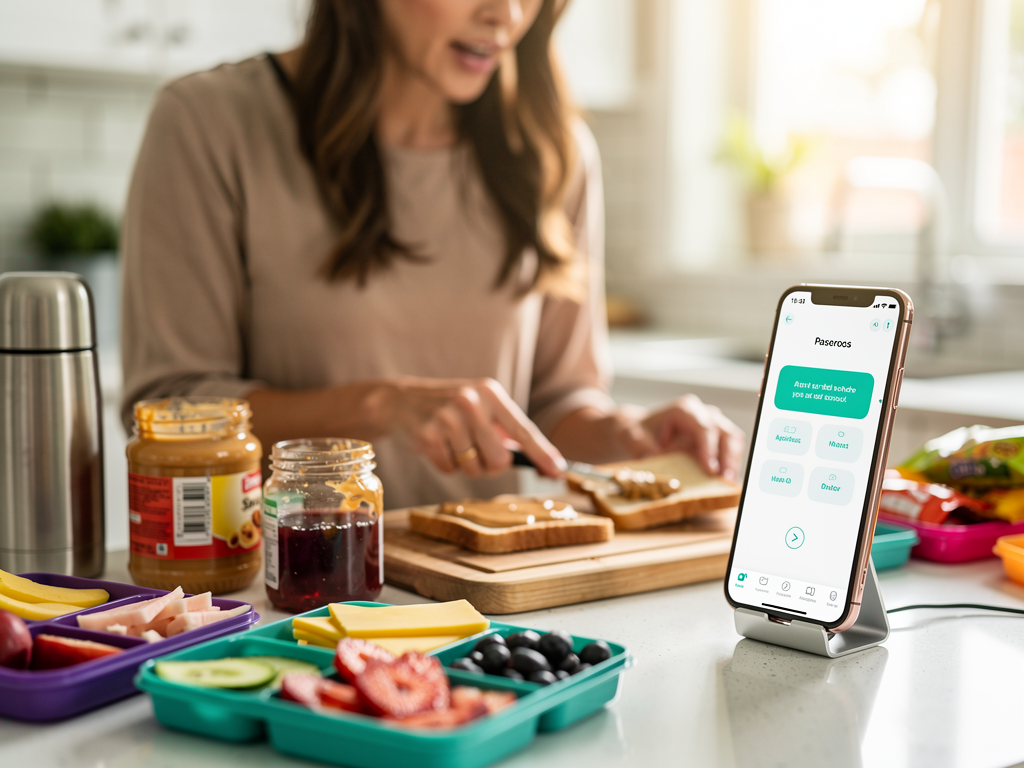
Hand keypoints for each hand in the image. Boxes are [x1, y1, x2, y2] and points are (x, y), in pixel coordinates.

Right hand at [387, 377, 564, 478]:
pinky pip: (450, 469)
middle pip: (499, 459)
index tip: (558, 470)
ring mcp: (447, 419)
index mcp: (489, 393)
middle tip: (476, 452)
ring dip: (466, 465)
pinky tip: (436, 445)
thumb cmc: (448, 407)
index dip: (542, 453)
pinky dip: (445, 464)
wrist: (399, 400)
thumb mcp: (478, 405)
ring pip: (474, 468)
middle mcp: (470, 402)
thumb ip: (503, 428)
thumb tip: (536, 459)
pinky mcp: (428, 436)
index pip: (522, 429)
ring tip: (451, 443)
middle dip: (491, 465)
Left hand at [640, 395, 744, 480]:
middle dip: (727, 456)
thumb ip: (641, 448)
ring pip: (732, 439)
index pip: (703, 427)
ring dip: (733, 461)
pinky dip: (730, 464)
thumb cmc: (637, 432)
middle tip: (724, 479)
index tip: (710, 469)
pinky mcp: (715, 440)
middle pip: (724, 432)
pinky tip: (725, 482)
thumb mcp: (632, 438)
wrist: (639, 431)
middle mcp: (702, 414)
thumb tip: (651, 461)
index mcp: (684, 410)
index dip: (709, 448)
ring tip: (728, 483)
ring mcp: (711, 425)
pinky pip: (730, 449)